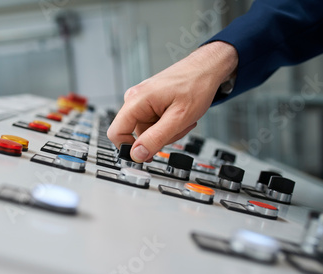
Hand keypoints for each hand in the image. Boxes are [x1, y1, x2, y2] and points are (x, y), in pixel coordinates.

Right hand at [107, 41, 237, 162]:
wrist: (206, 69)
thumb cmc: (196, 85)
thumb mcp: (178, 118)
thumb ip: (155, 138)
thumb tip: (136, 155)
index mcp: (136, 100)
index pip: (115, 133)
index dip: (129, 148)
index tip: (147, 154)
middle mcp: (134, 99)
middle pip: (136, 134)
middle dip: (158, 138)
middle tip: (177, 128)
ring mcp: (141, 101)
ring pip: (147, 132)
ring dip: (166, 132)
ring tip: (181, 119)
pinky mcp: (149, 103)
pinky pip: (153, 124)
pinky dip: (167, 125)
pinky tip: (178, 116)